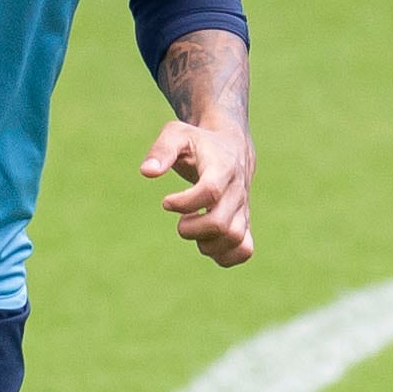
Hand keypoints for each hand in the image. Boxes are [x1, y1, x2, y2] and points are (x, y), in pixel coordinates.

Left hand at [141, 115, 253, 266]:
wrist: (231, 147)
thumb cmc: (198, 142)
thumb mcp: (176, 135)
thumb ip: (161, 151)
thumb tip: (147, 172)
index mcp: (222, 168)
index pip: (210, 192)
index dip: (184, 203)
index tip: (167, 202)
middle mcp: (237, 190)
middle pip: (221, 223)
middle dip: (192, 229)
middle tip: (181, 221)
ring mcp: (244, 209)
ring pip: (235, 239)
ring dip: (206, 244)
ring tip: (194, 229)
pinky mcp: (245, 223)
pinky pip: (245, 250)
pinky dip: (224, 256)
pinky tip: (206, 243)